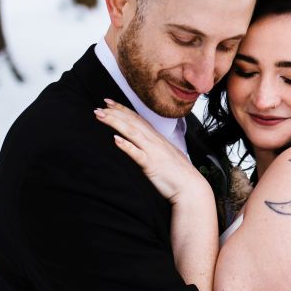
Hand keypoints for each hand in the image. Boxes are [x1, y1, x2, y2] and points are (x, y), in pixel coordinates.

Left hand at [94, 100, 209, 205]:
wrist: (191, 187)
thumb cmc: (179, 174)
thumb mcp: (166, 154)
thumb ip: (154, 147)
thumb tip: (143, 144)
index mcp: (157, 138)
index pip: (137, 119)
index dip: (122, 109)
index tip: (108, 103)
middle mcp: (154, 141)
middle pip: (132, 122)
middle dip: (114, 113)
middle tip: (98, 107)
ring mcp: (153, 152)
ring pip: (132, 132)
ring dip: (116, 122)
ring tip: (101, 116)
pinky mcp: (151, 165)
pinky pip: (138, 154)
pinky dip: (127, 146)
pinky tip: (116, 140)